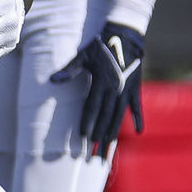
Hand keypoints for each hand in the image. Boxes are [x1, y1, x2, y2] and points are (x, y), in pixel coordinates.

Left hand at [50, 22, 144, 154]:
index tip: (84, 138)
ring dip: (114, 134)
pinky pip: (137, 107)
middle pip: (105, 118)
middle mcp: (115, 89)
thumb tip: (53, 80)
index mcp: (101, 82)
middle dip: (99, 137)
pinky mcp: (135, 89)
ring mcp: (126, 90)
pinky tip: (138, 132)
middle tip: (95, 155)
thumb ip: (69, 70)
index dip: (88, 123)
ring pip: (119, 117)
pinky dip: (138, 119)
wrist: (125, 36)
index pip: (92, 108)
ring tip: (109, 151)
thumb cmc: (100, 47)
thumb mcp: (83, 56)